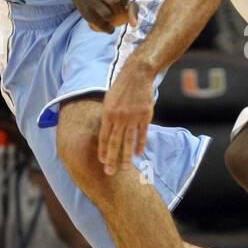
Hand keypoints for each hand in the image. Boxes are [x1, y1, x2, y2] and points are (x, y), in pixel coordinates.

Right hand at [77, 0, 131, 33]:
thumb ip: (132, 8)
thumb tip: (133, 24)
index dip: (126, 3)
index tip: (123, 5)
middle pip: (115, 2)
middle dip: (119, 11)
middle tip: (117, 13)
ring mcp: (90, 0)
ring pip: (107, 14)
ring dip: (112, 19)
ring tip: (112, 19)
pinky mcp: (86, 12)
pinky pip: (100, 24)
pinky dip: (108, 28)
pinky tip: (110, 28)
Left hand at [98, 61, 154, 175]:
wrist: (137, 75)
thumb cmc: (121, 87)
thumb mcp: (108, 100)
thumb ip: (108, 116)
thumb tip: (106, 132)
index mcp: (108, 114)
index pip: (103, 137)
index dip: (102, 150)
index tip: (102, 162)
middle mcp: (119, 117)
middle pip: (114, 142)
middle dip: (112, 159)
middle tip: (109, 172)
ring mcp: (133, 118)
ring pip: (128, 141)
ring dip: (126, 156)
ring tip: (125, 168)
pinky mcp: (145, 116)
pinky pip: (142, 134)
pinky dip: (140, 144)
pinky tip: (138, 154)